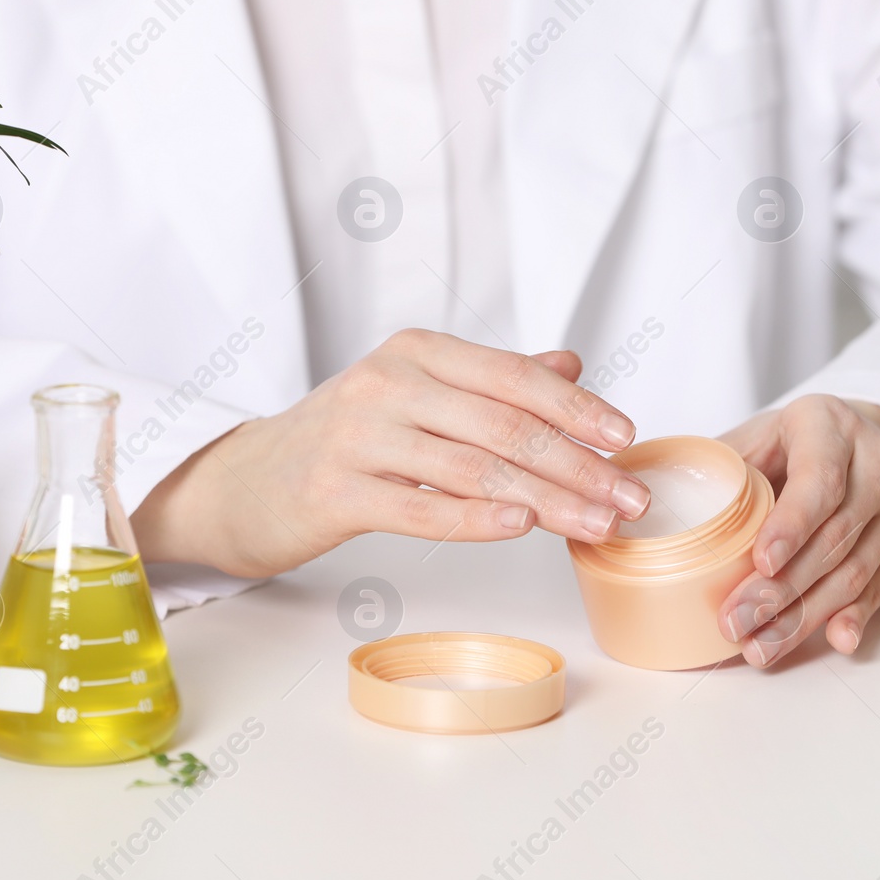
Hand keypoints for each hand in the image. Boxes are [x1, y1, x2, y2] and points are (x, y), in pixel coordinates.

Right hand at [131, 329, 650, 577]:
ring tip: (599, 524)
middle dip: (579, 465)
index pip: (513, 376)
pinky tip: (523, 528)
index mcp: (418, 351)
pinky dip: (477, 519)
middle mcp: (388, 383)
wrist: (249, 482)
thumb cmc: (348, 438)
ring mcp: (358, 436)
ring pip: (474, 468)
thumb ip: (494, 379)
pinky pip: (421, 506)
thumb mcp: (420, 392)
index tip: (626, 438)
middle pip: (504, 426)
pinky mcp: (335, 491)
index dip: (577, 406)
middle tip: (630, 497)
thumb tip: (572, 362)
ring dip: (548, 500)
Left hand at [715, 394, 879, 666]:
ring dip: (805, 615)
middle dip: (782, 587)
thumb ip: (719, 467)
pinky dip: (852, 618)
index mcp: (829, 426)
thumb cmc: (793, 445)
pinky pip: (877, 591)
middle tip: (736, 620)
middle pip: (834, 536)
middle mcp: (877, 464)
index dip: (792, 524)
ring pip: (854, 571)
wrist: (869, 445)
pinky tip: (832, 640)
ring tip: (760, 645)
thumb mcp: (757, 436)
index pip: (819, 479)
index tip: (762, 561)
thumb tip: (655, 502)